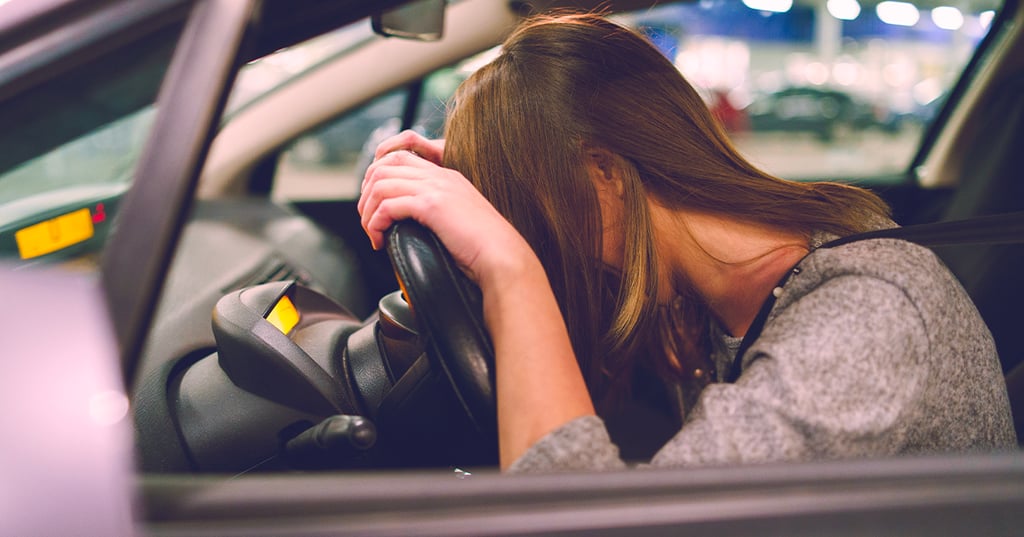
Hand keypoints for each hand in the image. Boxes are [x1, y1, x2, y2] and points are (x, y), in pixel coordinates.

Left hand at [358, 134, 536, 288]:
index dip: (376, 179)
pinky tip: (380, 241)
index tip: (374, 207)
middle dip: (366, 194)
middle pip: (383, 167)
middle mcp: (439, 176)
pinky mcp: (432, 206)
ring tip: (372, 233)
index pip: (399, 159)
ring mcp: (436, 188)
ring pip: (381, 184)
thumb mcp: (458, 219)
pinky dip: (376, 223)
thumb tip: (408, 224)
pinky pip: (388, 206)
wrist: (502, 255)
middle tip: (367, 221)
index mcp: (446, 176)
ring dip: (368, 211)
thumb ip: (437, 212)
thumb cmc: (483, 247)